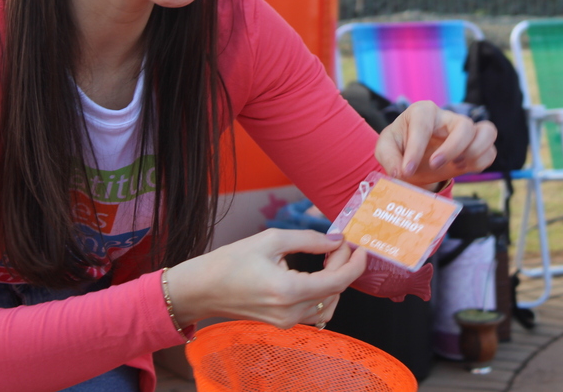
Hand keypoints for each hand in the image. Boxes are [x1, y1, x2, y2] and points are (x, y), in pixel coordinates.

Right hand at [165, 229, 367, 329]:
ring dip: (335, 281)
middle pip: (335, 291)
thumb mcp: (272, 240)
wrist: (201, 289)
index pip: (338, 281)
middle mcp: (290, 312)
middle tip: (338, 243)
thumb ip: (309, 239)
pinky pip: (314, 311)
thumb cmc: (231, 261)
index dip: (355, 263)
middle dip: (343, 265)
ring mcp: (286, 322)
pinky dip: (323, 293)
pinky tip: (317, 273)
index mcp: (288, 290)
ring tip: (328, 257)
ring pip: (328, 304)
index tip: (360, 247)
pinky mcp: (282, 323)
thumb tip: (336, 240)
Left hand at [375, 100, 496, 187]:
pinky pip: (491, 151)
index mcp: (423, 112)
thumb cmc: (400, 147)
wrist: (413, 158)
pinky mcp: (475, 147)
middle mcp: (448, 118)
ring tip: (456, 165)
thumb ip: (389, 158)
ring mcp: (465, 132)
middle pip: (465, 125)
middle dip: (452, 149)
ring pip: (487, 132)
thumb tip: (400, 172)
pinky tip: (462, 168)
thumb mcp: (386, 148)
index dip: (416, 149)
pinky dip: (481, 162)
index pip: (424, 124)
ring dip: (474, 152)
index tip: (407, 170)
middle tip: (435, 165)